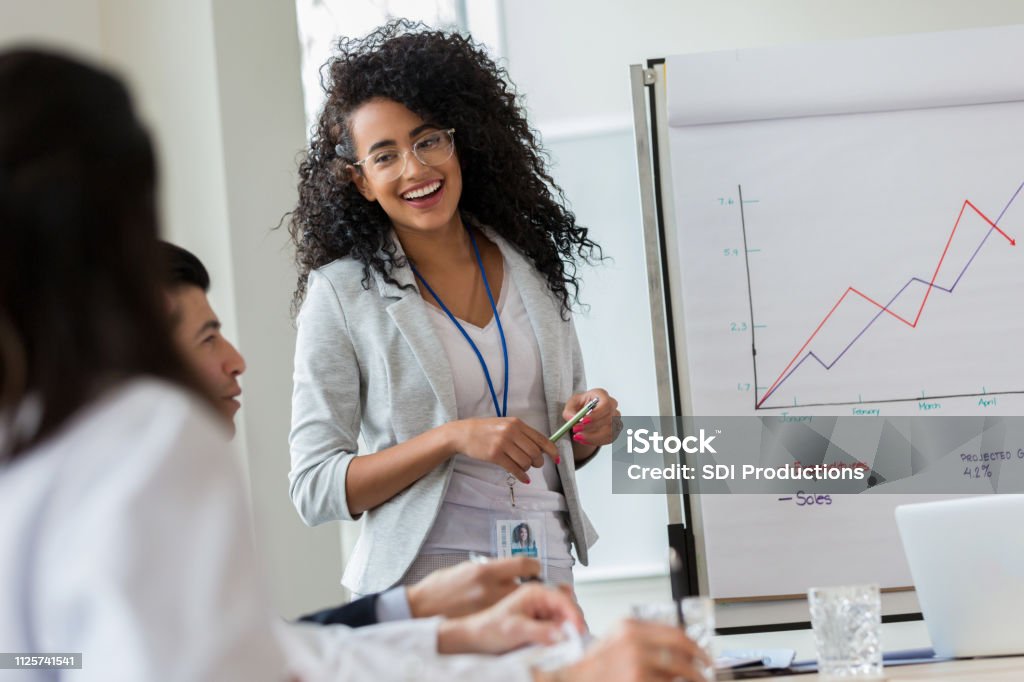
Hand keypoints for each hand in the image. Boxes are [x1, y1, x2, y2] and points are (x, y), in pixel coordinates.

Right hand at [407, 557, 541, 617]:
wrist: (421, 609)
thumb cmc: (440, 587)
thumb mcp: (465, 569)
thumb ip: (488, 569)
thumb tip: (507, 569)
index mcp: (484, 571)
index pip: (524, 565)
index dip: (534, 565)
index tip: (534, 567)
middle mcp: (490, 590)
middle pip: (527, 586)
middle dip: (531, 585)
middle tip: (530, 585)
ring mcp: (489, 608)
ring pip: (520, 603)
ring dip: (522, 600)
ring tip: (517, 599)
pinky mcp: (486, 622)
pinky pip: (507, 615)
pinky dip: (510, 612)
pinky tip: (505, 611)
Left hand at [437, 583, 584, 654]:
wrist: (475, 637)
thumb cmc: (489, 628)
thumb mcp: (515, 630)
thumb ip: (540, 631)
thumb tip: (562, 633)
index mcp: (533, 590)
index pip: (564, 598)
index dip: (574, 614)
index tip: (579, 631)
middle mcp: (538, 595)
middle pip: (567, 605)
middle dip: (573, 622)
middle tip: (574, 639)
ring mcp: (539, 606)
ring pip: (564, 615)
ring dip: (568, 627)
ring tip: (565, 641)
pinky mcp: (539, 617)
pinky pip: (556, 623)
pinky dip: (560, 632)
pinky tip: (556, 640)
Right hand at [445, 417, 558, 482]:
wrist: (464, 433)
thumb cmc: (486, 430)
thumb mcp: (506, 425)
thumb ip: (523, 434)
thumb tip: (542, 448)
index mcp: (517, 423)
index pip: (541, 438)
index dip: (552, 451)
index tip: (557, 459)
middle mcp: (511, 432)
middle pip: (535, 452)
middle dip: (538, 462)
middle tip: (535, 464)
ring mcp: (502, 443)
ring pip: (525, 461)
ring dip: (528, 468)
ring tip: (523, 468)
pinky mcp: (495, 455)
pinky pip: (514, 469)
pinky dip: (521, 476)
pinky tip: (524, 479)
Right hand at [537, 619, 711, 681]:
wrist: (575, 680)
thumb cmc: (595, 665)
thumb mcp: (616, 640)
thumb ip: (643, 637)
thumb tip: (676, 647)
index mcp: (630, 626)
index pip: (673, 630)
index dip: (693, 643)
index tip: (701, 652)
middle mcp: (634, 641)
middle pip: (680, 647)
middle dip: (699, 660)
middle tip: (707, 669)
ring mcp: (636, 662)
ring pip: (678, 669)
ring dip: (694, 677)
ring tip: (700, 680)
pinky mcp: (637, 680)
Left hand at [562, 388, 620, 447]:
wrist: (584, 414)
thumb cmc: (579, 406)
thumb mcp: (570, 405)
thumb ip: (569, 412)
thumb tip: (573, 419)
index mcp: (601, 395)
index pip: (605, 404)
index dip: (596, 414)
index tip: (583, 421)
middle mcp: (612, 405)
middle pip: (608, 418)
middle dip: (590, 427)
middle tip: (576, 430)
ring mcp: (616, 418)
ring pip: (609, 431)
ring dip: (592, 436)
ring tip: (578, 436)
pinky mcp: (616, 429)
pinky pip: (609, 438)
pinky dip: (596, 441)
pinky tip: (584, 440)